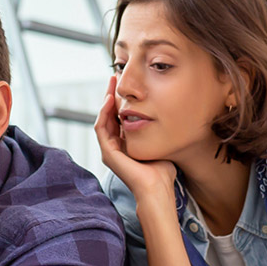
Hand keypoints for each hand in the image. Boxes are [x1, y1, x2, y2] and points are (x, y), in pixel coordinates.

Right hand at [93, 75, 176, 198]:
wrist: (158, 188)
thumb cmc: (163, 171)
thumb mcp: (159, 142)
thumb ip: (156, 130)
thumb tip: (165, 113)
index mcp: (126, 144)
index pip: (119, 117)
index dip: (121, 100)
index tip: (126, 84)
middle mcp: (115, 147)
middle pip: (109, 115)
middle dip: (111, 95)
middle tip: (114, 76)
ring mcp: (109, 150)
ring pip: (103, 119)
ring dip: (105, 100)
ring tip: (111, 83)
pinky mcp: (108, 153)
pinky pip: (101, 128)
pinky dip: (104, 113)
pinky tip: (110, 99)